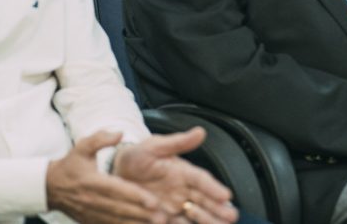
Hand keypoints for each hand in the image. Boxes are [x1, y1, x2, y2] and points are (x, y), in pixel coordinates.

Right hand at [46, 131, 165, 223]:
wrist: (49, 186)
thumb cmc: (70, 165)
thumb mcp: (82, 147)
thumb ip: (100, 139)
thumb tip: (120, 133)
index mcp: (94, 182)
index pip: (118, 190)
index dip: (136, 196)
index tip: (154, 202)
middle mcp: (93, 200)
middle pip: (121, 209)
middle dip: (142, 214)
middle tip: (162, 218)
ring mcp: (91, 213)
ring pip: (116, 221)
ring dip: (136, 223)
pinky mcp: (89, 221)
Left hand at [114, 128, 238, 223]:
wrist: (114, 173)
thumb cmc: (136, 157)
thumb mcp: (154, 146)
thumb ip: (177, 142)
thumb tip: (200, 132)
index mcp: (183, 172)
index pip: (201, 180)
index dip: (214, 187)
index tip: (226, 195)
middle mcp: (182, 191)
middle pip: (204, 201)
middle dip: (218, 209)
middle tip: (232, 215)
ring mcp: (173, 206)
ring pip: (195, 216)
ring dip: (207, 220)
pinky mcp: (162, 218)